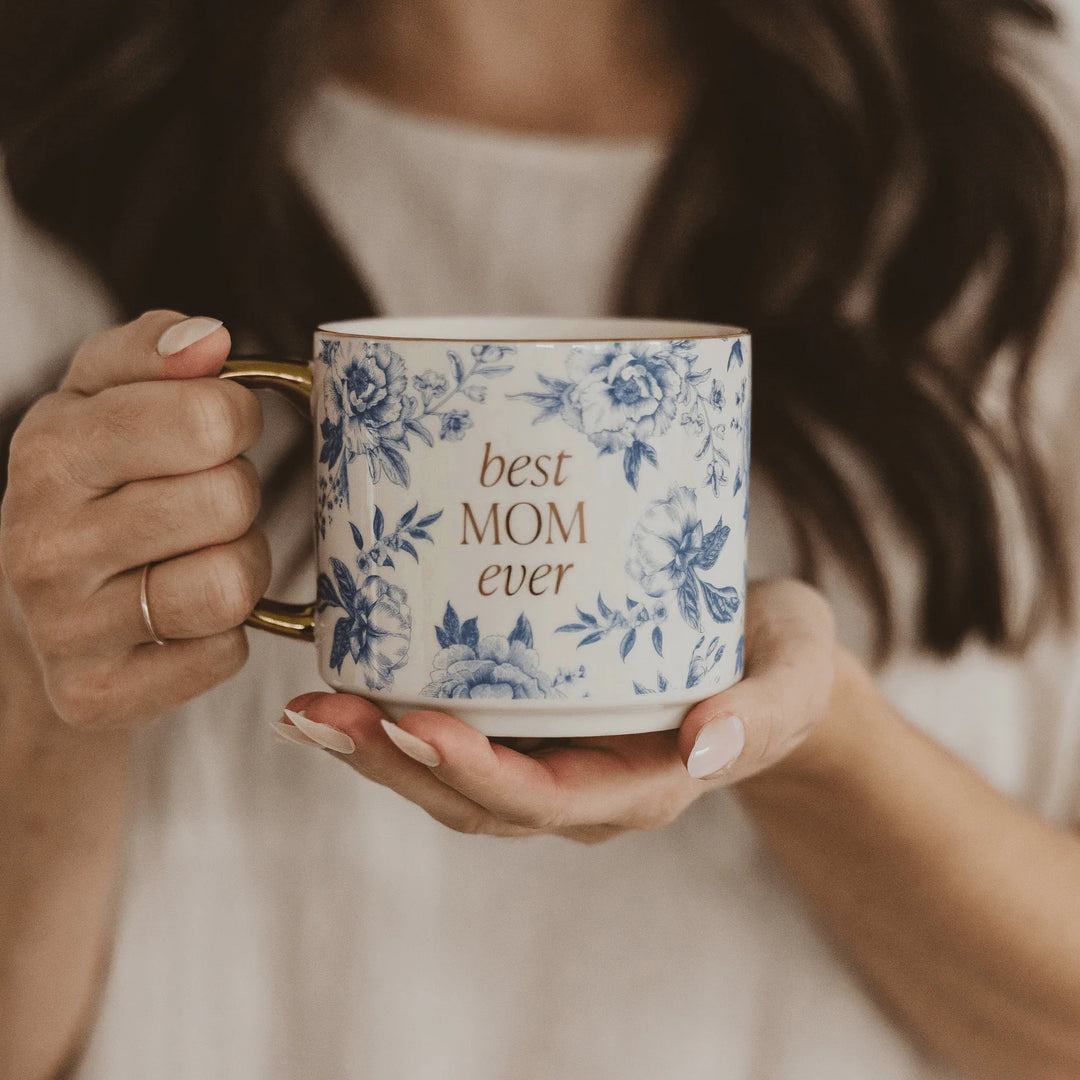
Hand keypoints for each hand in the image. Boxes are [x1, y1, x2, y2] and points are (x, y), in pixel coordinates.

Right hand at [0, 311, 268, 727]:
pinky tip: (185, 620)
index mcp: (49, 449)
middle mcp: (44, 542)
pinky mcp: (96, 695)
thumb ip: (155, 351)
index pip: (208, 417)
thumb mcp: (106, 396)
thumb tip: (211, 340)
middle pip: (229, 500)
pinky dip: (225, 635)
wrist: (45, 609)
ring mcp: (65, 628)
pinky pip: (223, 655)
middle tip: (204, 504)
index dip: (236, 419)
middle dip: (238, 495)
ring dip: (241, 568)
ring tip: (203, 558)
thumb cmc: (98, 484)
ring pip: (230, 584)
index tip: (217, 430)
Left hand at [284, 579, 837, 842]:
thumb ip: (764, 713)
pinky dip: (398, 722)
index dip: (477, 774)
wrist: (767, 659)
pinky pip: (460, 739)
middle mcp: (587, 786)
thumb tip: (704, 749)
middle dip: (395, 766)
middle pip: (476, 802)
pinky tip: (349, 684)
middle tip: (321, 714)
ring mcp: (555, 760)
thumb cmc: (781, 663)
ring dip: (377, 751)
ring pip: (453, 781)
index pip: (548, 801)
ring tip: (307, 710)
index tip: (416, 727)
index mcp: (643, 783)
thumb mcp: (796, 677)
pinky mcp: (536, 723)